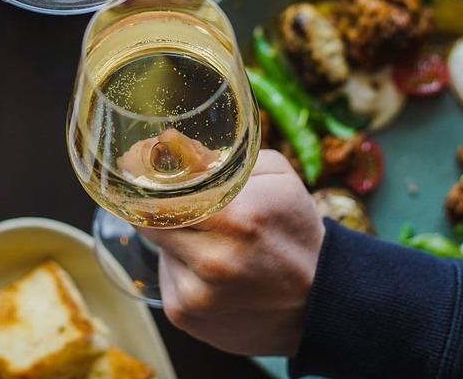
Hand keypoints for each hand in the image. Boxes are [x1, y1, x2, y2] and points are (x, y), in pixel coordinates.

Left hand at [140, 150, 324, 356]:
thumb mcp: (277, 177)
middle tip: (179, 204)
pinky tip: (212, 272)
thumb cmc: (296, 231)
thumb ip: (227, 157)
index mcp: (236, 218)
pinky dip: (181, 268)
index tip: (141, 172)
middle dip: (161, 209)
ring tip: (211, 243)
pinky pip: (166, 277)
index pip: (160, 194)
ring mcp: (196, 295)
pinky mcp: (186, 316)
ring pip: (158, 249)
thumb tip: (174, 145)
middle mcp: (213, 260)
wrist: (320, 301)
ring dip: (175, 240)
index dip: (147, 182)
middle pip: (151, 221)